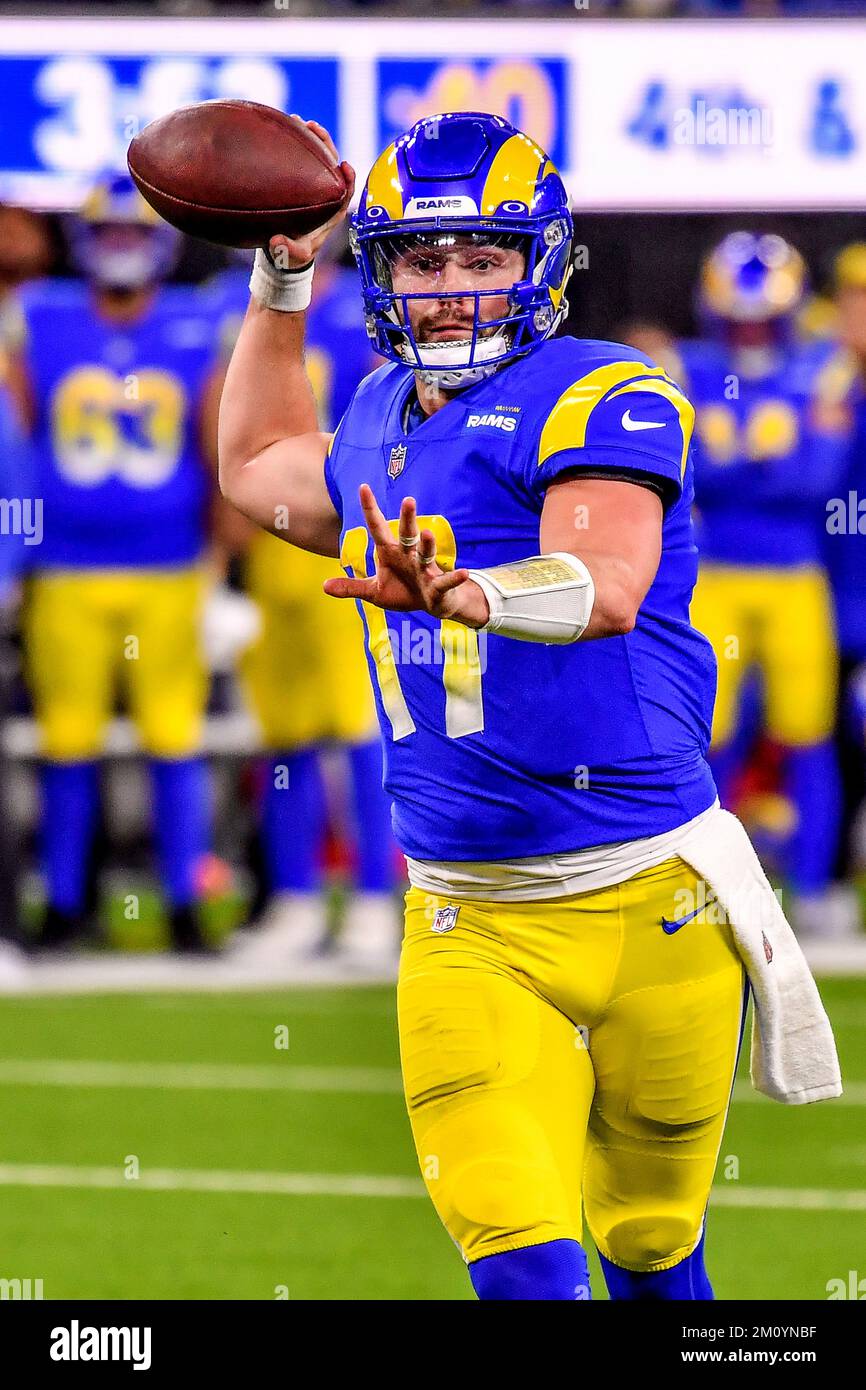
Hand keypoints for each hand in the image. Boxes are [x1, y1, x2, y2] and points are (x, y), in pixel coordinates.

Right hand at [268, 119, 354, 269]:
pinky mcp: (298, 179)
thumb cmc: (294, 254)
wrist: (283, 249)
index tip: (345, 165)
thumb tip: (276, 242)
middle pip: (332, 164)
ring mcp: (312, 184)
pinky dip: (294, 141)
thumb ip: (288, 250)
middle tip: (313, 127)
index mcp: (332, 211)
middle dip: (325, 144)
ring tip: (298, 120)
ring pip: (316, 155)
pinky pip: (299, 156)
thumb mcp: (293, 255)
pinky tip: (283, 127)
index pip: (347, 190)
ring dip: (310, 136)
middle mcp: (325, 193)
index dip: (348, 178)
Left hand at [323, 484, 490, 628]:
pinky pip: (446, 581)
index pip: (377, 528)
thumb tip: (324, 587)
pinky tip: (464, 572)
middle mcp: (408, 556)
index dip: (370, 509)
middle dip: (407, 519)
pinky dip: (455, 577)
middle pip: (407, 534)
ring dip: (427, 544)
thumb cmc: (403, 592)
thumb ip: (352, 587)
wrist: (432, 605)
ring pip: (425, 554)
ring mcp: (425, 570)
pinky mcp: (439, 586)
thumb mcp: (374, 592)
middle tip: (408, 500)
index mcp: (391, 553)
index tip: (363, 486)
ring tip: (427, 533)